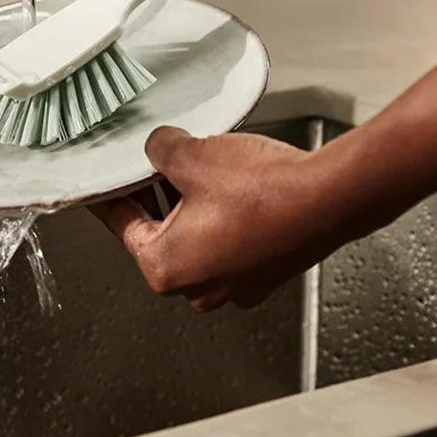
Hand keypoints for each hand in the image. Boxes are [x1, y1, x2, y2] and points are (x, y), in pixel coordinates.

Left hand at [91, 126, 352, 310]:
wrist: (330, 198)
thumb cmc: (264, 191)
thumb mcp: (192, 155)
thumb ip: (158, 150)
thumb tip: (156, 148)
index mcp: (167, 269)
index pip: (122, 225)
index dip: (113, 193)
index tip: (106, 181)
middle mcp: (199, 288)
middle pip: (159, 232)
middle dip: (155, 194)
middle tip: (156, 161)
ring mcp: (235, 285)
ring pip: (195, 236)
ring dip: (190, 202)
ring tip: (199, 165)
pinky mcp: (263, 272)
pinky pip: (227, 240)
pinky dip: (221, 214)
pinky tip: (230, 183)